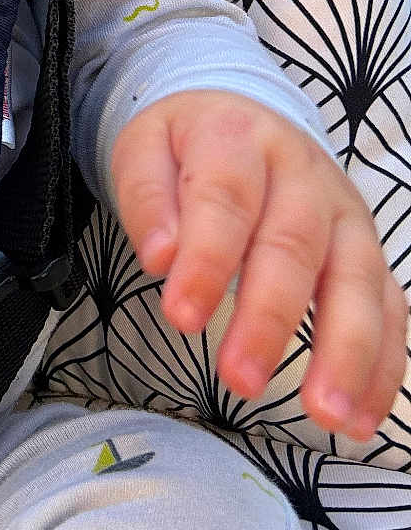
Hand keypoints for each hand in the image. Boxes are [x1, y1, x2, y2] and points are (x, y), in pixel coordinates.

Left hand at [110, 90, 407, 439]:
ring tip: (326, 415)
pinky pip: (389, 307)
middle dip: (270, 317)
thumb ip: (146, 198)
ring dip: (346, 352)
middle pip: (294, 246)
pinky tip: (361, 416)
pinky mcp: (368, 250)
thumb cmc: (186, 146)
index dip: (207, 258)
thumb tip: (159, 257)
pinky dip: (381, 364)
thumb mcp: (144, 149)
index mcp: (239, 139)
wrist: (240, 112)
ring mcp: (345, 214)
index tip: (181, 316)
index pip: (226, 198)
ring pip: (358, 281)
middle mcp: (303, 175)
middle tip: (239, 379)